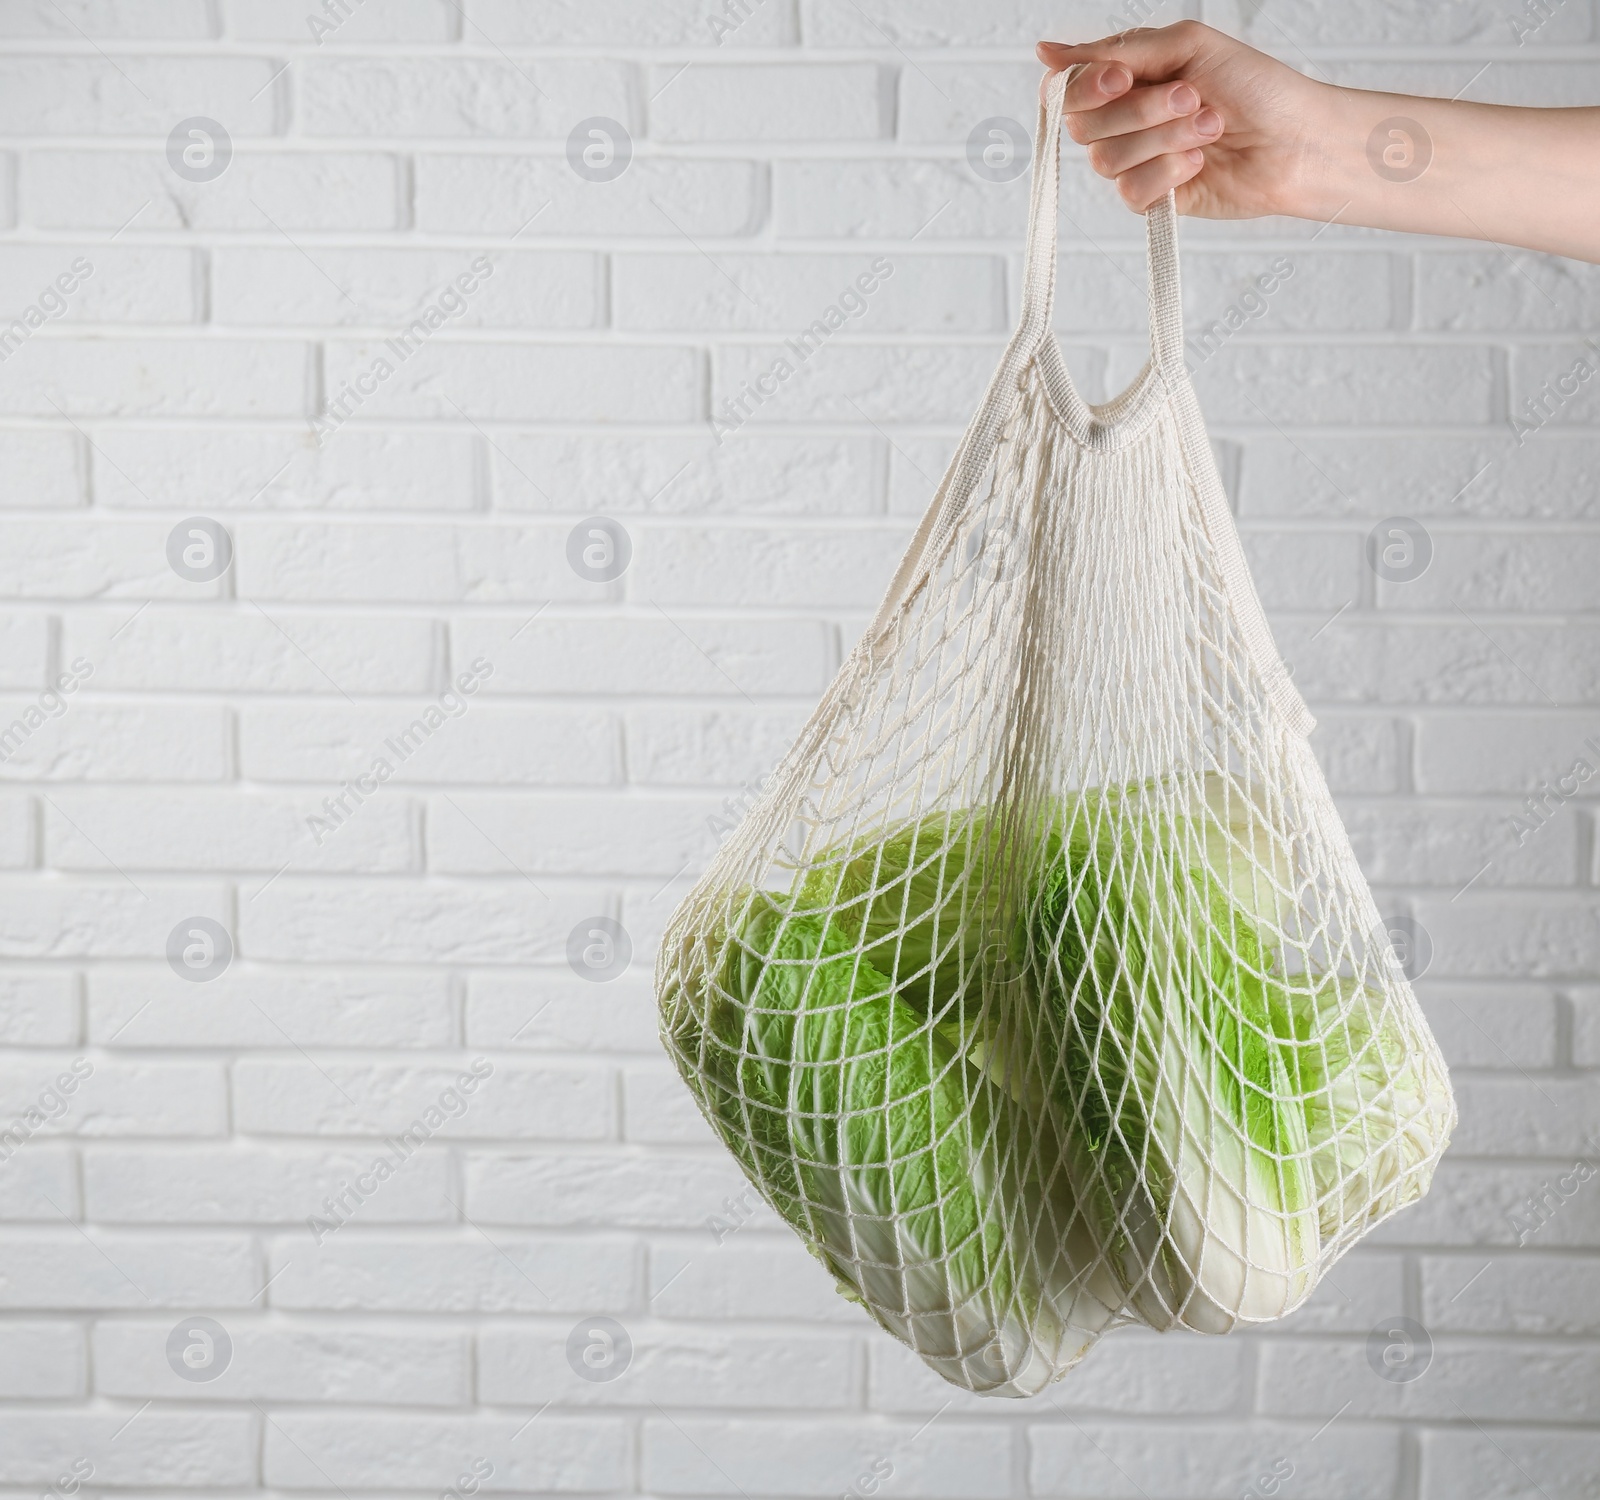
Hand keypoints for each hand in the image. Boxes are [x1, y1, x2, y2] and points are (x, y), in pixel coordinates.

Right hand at [1037, 21, 1328, 219]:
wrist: (1296, 140)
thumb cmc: (1255, 86)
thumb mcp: (1185, 46)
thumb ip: (1116, 51)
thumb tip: (1047, 53)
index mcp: (1127, 79)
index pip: (1068, 88)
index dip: (1084, 87)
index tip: (1121, 79)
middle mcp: (1124, 121)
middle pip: (1084, 126)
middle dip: (1140, 110)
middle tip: (1191, 96)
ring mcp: (1136, 162)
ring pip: (1107, 160)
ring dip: (1164, 139)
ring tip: (1210, 126)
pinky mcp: (1152, 199)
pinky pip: (1130, 192)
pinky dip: (1169, 173)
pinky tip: (1200, 163)